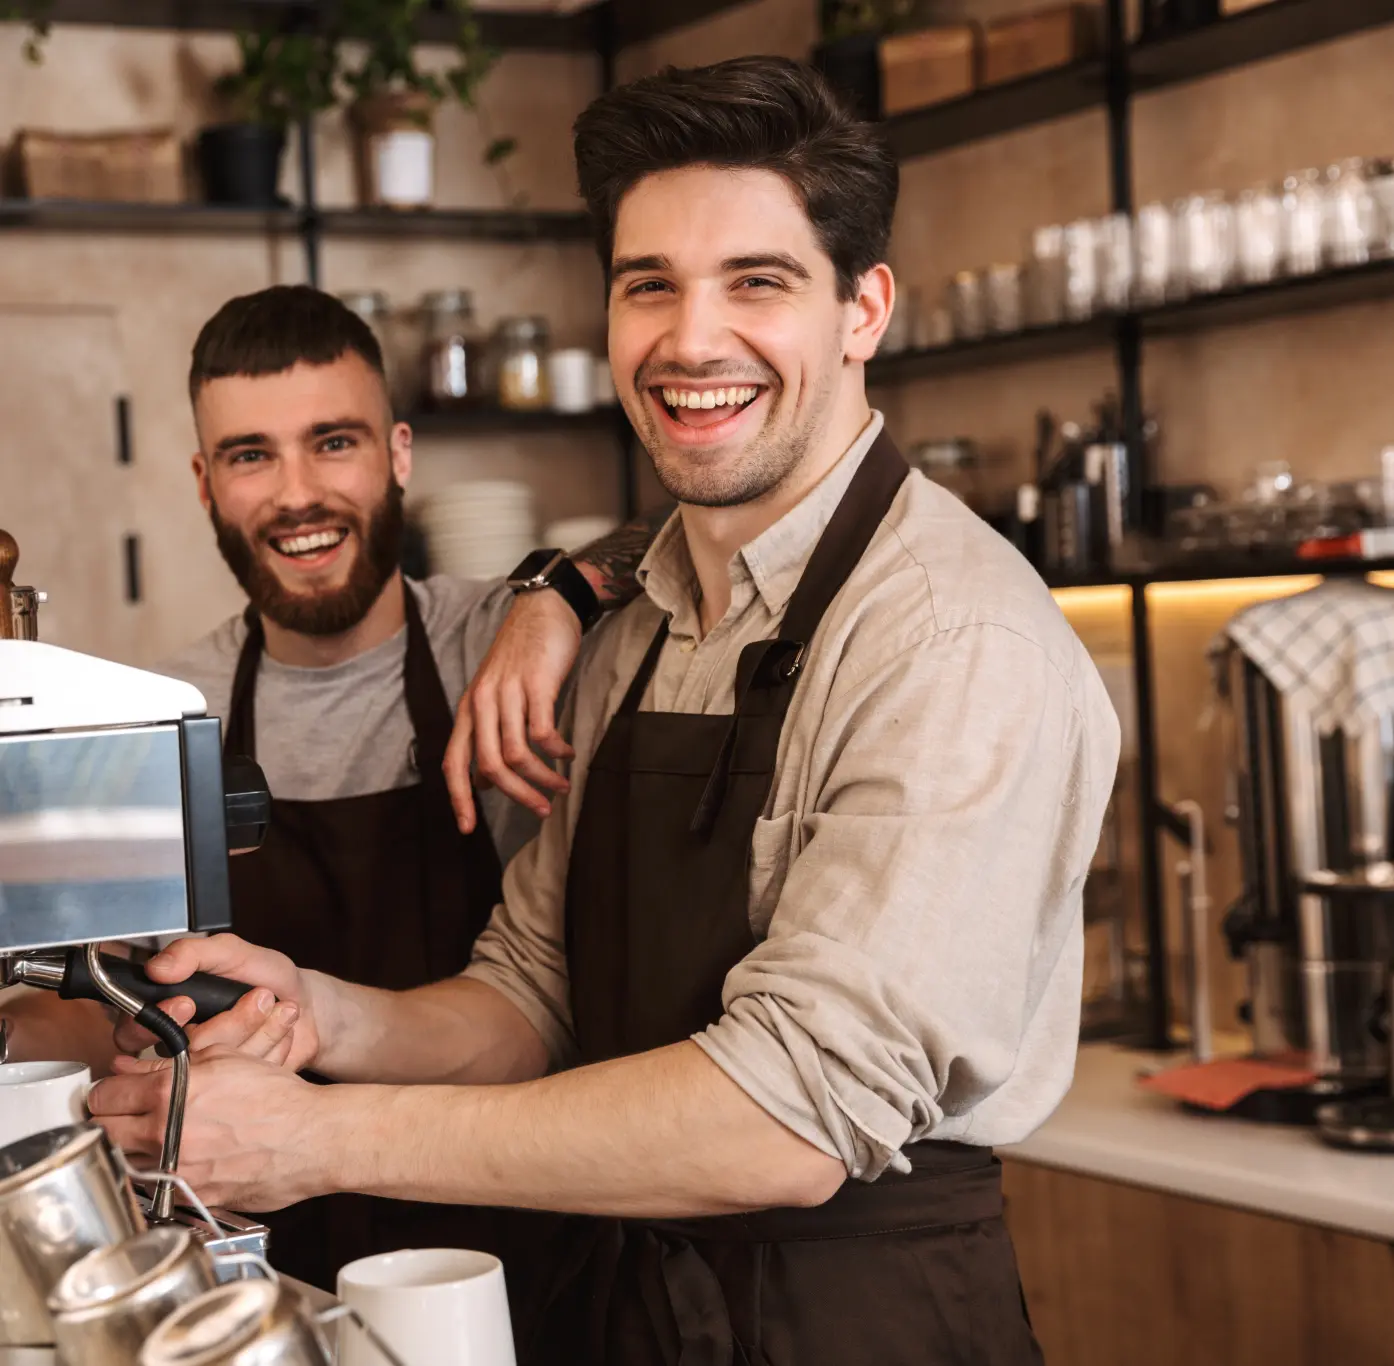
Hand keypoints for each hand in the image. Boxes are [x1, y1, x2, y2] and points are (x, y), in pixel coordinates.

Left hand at [89, 1047, 328, 1210]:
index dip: (107, 1091)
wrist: (311, 1137)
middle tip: (123, 1115)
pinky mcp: (188, 1197)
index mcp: (168, 1095)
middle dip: (108, 1121)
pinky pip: (155, 1187)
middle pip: (101, 1133)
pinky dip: (160, 1172)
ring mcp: (174, 1171)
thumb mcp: (225, 1060)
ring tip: (157, 1137)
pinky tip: (184, 1157)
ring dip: (131, 1150)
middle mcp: (163, 1136)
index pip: (103, 1096)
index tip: (115, 1093)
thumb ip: (173, 1064)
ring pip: (122, 1164)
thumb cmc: (277, 1097)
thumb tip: (135, 1069)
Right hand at [112, 935, 320, 1073]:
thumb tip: (157, 966)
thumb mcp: (234, 953)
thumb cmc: (268, 978)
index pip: (134, 1028)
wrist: (310, 1007)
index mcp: (170, 1013)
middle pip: (171, 1057)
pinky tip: (283, 1026)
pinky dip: (270, 1046)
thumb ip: (195, 952)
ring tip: (272, 1004)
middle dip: (216, 1028)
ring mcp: (208, 1072)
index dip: (158, 1019)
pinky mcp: (236, 1089)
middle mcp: (182, 1047)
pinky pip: (242, 1080)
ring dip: (251, 1030)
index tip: (186, 1002)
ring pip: (210, 1069)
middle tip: (252, 1002)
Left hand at [445, 589, 578, 832]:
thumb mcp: (495, 693)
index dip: (458, 799)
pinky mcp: (536, 683)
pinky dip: (556, 750)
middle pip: (489, 765)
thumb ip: (487, 732)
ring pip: (515, 754)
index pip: (453, 762)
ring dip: (541, 778)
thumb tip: (484, 780)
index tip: (466, 829)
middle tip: (541, 810)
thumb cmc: (523, 655)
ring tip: (561, 785)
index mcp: (468, 709)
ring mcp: (508, 692)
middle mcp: (482, 702)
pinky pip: (542, 732)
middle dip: (516, 796)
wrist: (543, 608)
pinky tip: (568, 752)